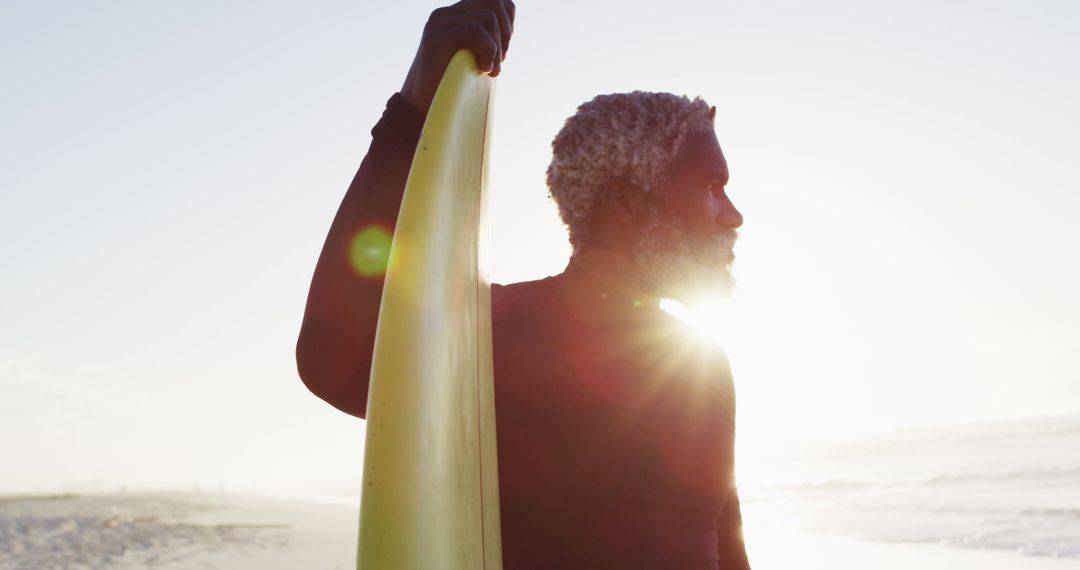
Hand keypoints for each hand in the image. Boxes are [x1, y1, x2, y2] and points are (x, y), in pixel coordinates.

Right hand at [400, 0, 515, 114]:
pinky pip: (476, 31)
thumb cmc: (449, 89)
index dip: (508, 19)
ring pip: (487, 17)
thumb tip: (508, 33)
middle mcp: (445, 15)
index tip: (504, 48)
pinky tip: (483, 69)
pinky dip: (488, 51)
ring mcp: (439, 24)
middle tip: (499, 60)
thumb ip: (484, 42)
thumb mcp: (471, 59)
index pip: (493, 0)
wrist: (419, 109)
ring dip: (496, 47)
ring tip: (489, 70)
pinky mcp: (436, 38)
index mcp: (454, 17)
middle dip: (505, 32)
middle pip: (493, 2)